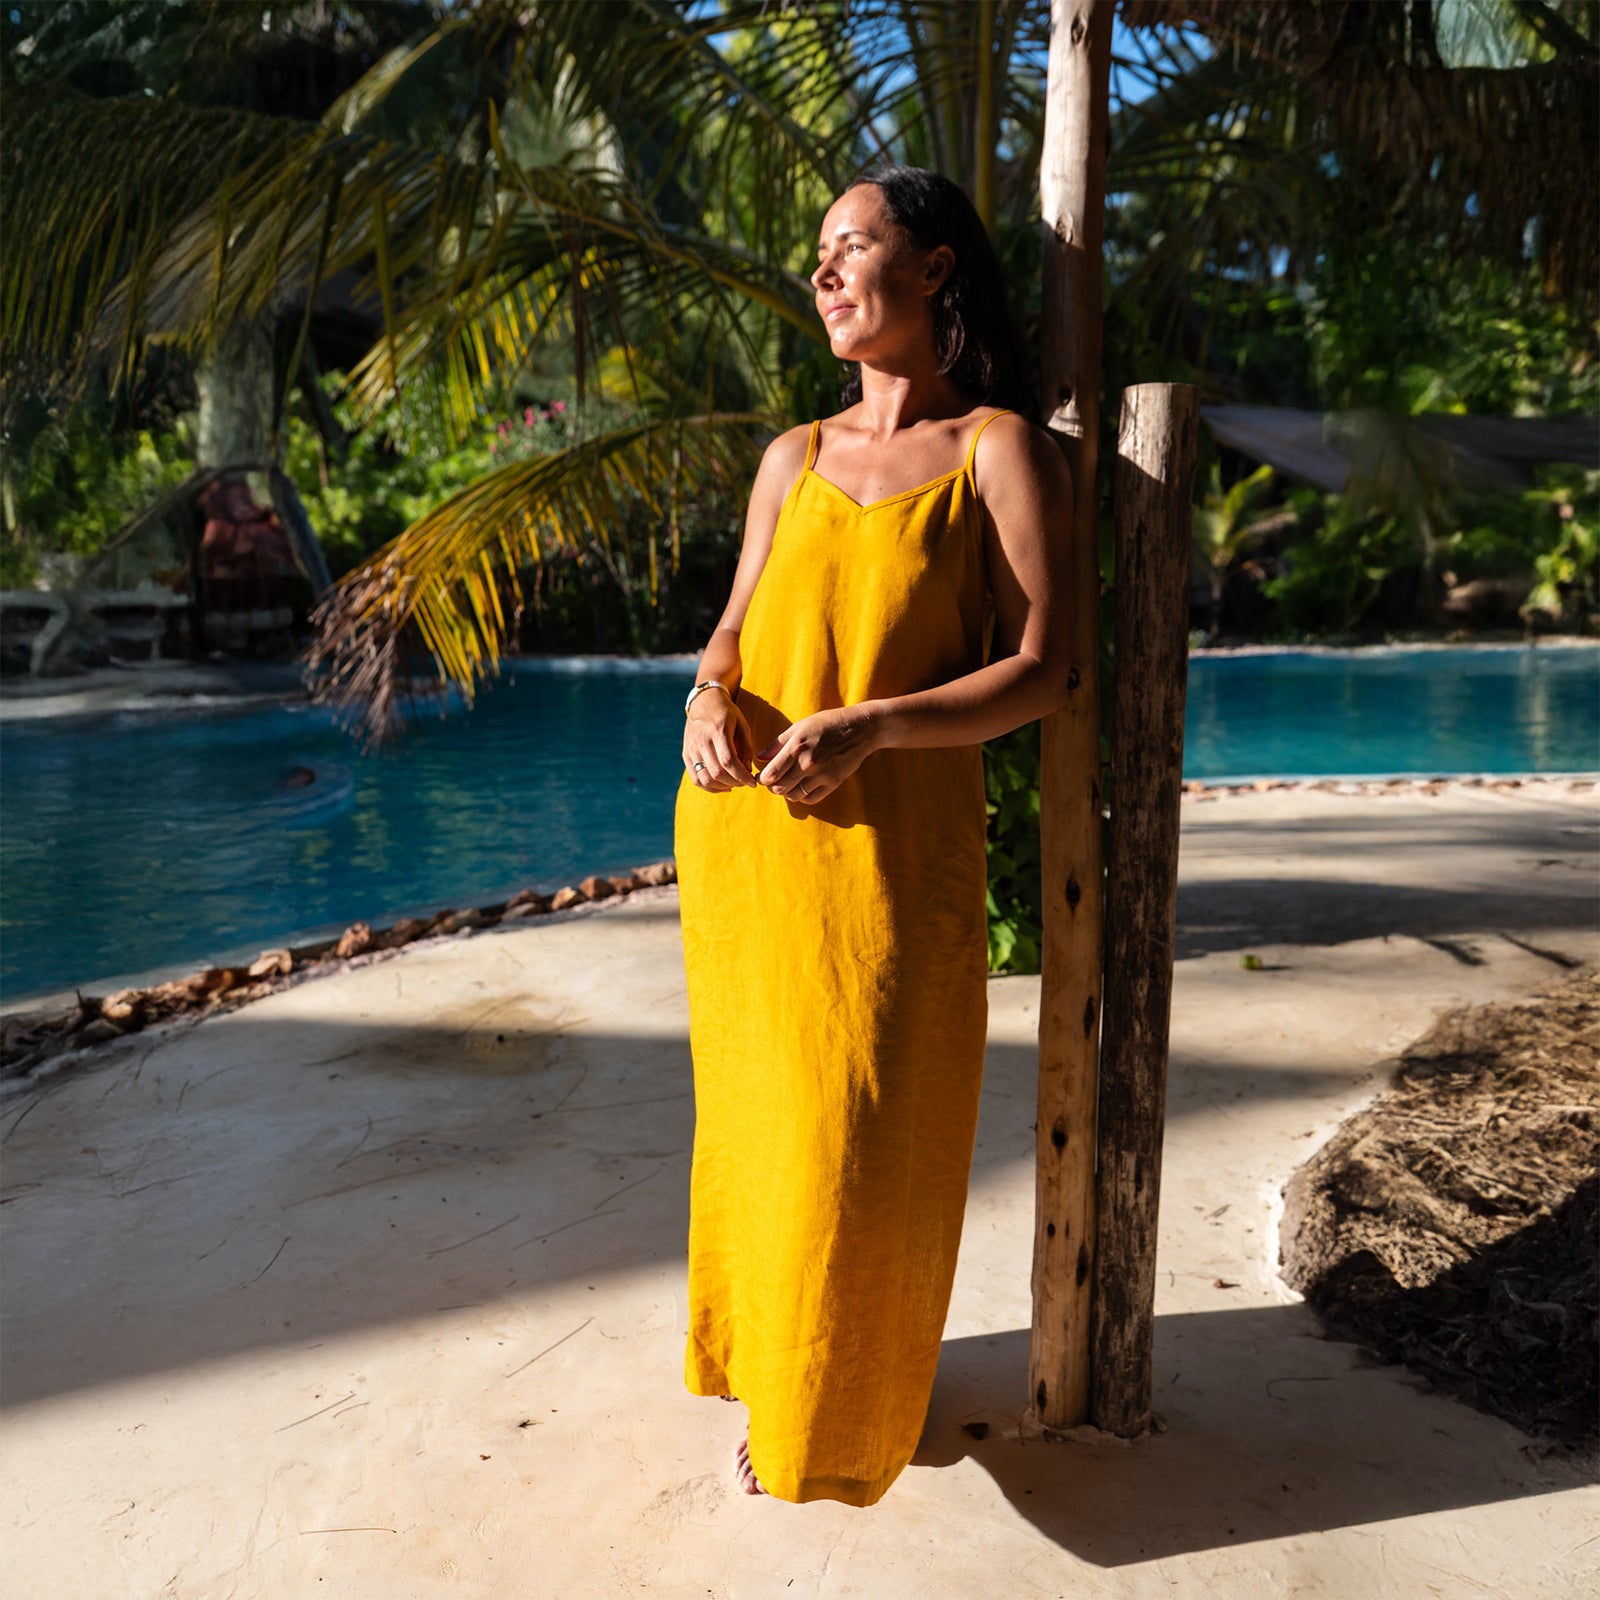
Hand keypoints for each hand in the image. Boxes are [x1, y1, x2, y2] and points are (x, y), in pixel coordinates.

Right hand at [683, 687, 758, 789]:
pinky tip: (722, 785)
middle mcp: (702, 740)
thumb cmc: (727, 714)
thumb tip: (747, 771)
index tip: (752, 782)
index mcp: (717, 730)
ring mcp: (691, 749)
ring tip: (734, 784)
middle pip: (717, 772)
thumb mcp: (742, 725)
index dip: (741, 776)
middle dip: (734, 782)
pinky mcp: (686, 755)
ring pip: (705, 778)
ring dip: (722, 787)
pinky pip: (696, 778)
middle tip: (745, 782)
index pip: (728, 761)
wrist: (703, 702)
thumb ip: (746, 748)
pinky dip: (710, 787)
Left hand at [755, 705, 880, 803]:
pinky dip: (802, 796)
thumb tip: (760, 758)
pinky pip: (810, 799)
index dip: (763, 778)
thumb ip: (777, 744)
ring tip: (788, 783)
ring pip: (793, 796)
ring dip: (787, 792)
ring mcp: (821, 775)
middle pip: (780, 787)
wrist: (860, 728)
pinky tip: (802, 787)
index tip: (762, 776)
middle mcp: (808, 764)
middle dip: (772, 786)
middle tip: (773, 781)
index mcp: (796, 747)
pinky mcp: (833, 783)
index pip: (771, 773)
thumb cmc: (827, 724)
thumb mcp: (799, 727)